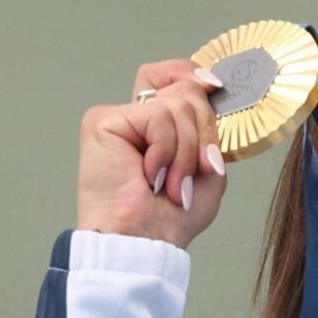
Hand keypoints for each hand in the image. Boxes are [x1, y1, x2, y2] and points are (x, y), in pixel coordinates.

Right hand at [76, 60, 227, 248]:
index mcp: (159, 127)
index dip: (195, 77)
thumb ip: (207, 127)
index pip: (176, 76)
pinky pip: (157, 116)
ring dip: (186, 152)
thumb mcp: (207, 166)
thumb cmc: (172, 217)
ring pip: (177, 105)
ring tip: (171, 183)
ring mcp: (118, 117)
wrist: (146, 241)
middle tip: (195, 171)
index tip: (214, 88)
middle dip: (203, 134)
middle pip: (185, 91)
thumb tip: (207, 85)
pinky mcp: (103, 120)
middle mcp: (136, 117)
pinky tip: (150, 174)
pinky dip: (166, 150)